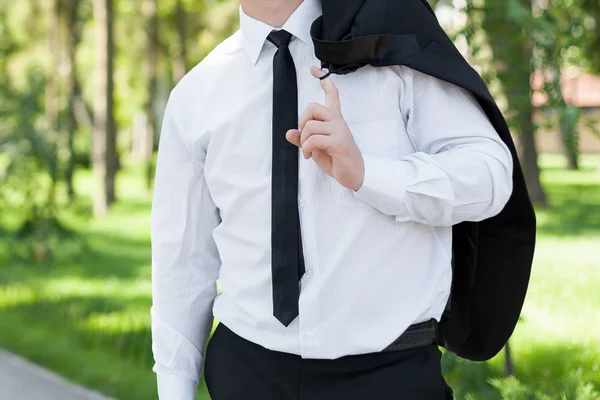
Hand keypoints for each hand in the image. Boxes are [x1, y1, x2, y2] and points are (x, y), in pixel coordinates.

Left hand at [286, 66, 364, 191]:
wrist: (354, 175)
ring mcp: (339, 130)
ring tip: (308, 151)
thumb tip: (289, 133)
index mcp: (335, 120)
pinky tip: (310, 155)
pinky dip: (306, 148)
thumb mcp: (316, 148)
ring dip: (303, 141)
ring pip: (309, 126)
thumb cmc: (337, 160)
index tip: (315, 69)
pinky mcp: (338, 141)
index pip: (332, 95)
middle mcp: (338, 121)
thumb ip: (303, 140)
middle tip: (304, 137)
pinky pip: (313, 139)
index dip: (324, 81)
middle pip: (313, 107)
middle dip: (302, 121)